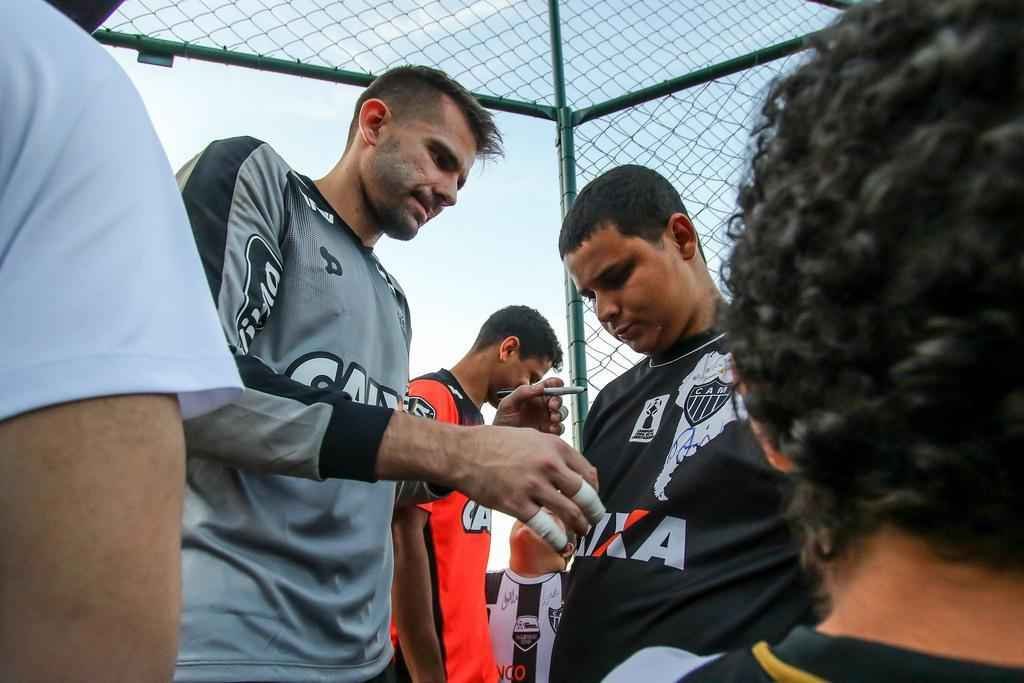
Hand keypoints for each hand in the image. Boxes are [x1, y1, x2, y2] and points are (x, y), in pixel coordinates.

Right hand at [453, 424, 600, 547]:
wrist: (463, 453)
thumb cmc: (495, 443)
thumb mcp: (530, 437)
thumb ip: (553, 453)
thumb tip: (573, 473)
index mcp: (555, 446)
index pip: (588, 473)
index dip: (595, 490)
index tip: (592, 498)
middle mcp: (549, 465)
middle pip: (585, 495)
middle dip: (594, 512)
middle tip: (594, 520)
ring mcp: (533, 486)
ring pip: (570, 512)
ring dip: (580, 526)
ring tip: (580, 532)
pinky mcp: (517, 505)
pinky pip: (546, 528)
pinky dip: (557, 540)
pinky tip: (562, 546)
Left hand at [493, 377, 568, 434]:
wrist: (501, 442)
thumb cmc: (502, 421)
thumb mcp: (507, 403)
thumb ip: (522, 392)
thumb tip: (539, 387)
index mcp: (534, 396)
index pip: (549, 386)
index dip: (555, 383)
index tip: (557, 384)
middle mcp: (542, 407)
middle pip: (558, 399)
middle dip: (558, 400)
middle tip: (552, 405)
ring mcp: (546, 419)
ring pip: (562, 413)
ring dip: (560, 414)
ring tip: (552, 418)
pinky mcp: (549, 433)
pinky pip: (559, 428)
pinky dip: (558, 427)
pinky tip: (550, 428)